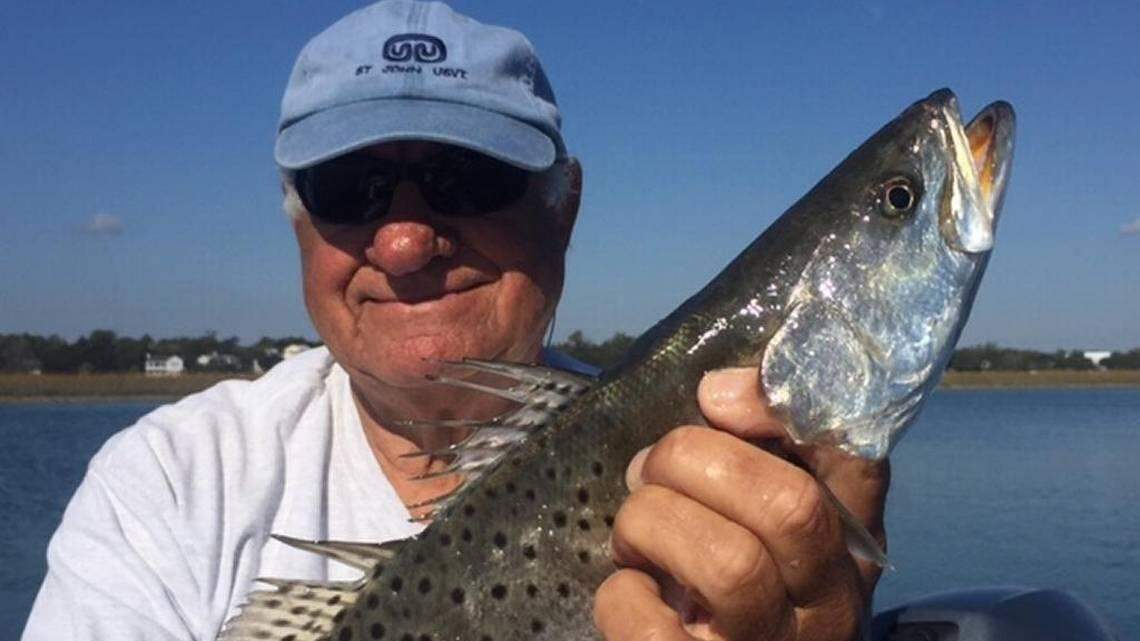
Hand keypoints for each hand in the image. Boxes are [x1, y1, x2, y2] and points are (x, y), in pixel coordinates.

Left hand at [594, 367, 889, 640]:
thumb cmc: (728, 591)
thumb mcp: (761, 523)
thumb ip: (753, 451)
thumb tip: (718, 391)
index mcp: (847, 553)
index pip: (859, 460)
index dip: (784, 410)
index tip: (713, 395)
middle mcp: (828, 610)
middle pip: (789, 506)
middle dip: (693, 461)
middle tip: (649, 471)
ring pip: (730, 564)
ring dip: (653, 524)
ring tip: (634, 534)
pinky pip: (655, 631)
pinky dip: (623, 597)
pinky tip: (630, 590)